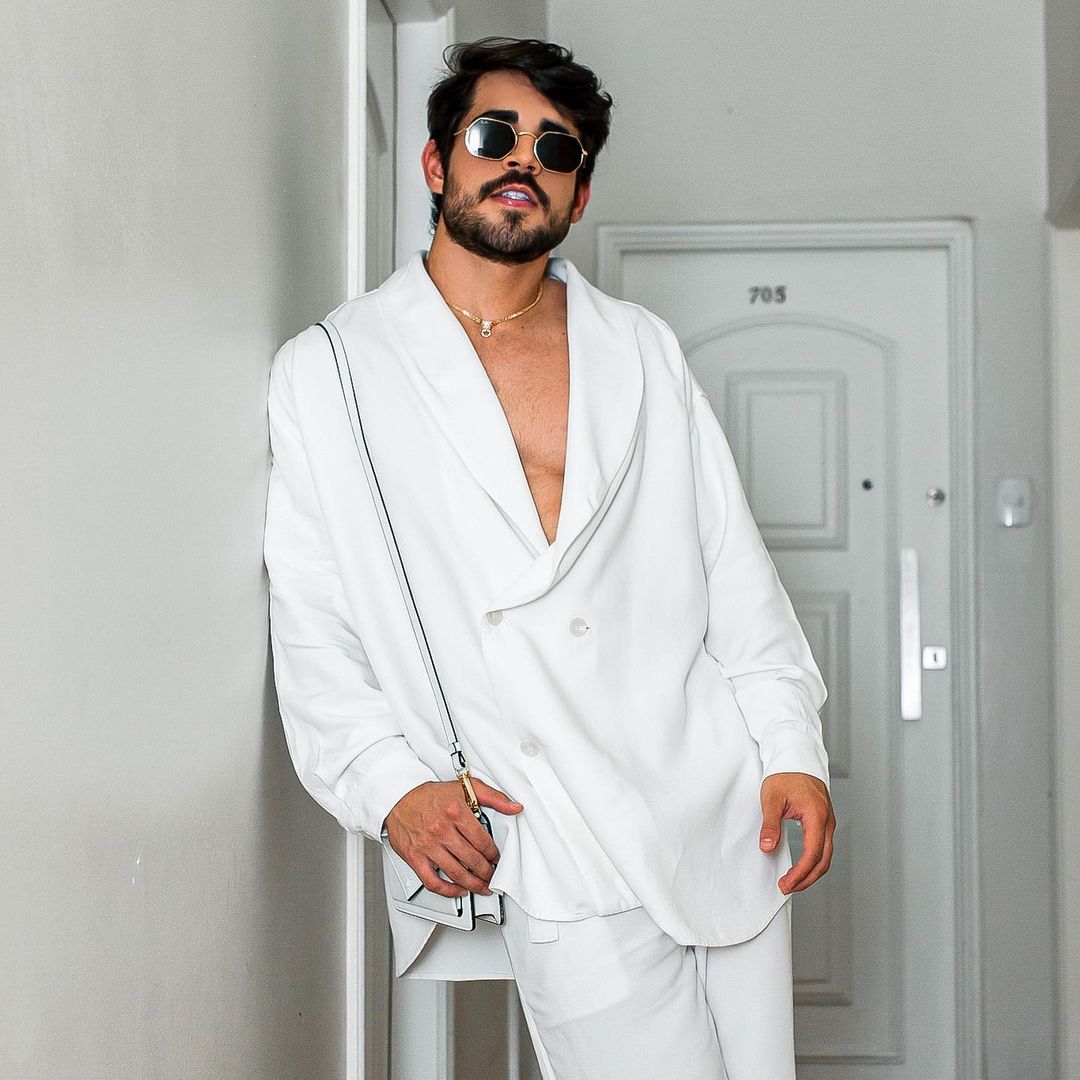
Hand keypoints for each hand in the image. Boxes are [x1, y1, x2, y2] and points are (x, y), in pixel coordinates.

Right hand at [384, 779, 523, 898]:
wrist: (398, 798)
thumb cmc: (429, 795)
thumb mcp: (464, 787)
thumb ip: (493, 797)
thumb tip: (514, 806)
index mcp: (456, 811)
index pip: (483, 841)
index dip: (494, 854)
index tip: (496, 858)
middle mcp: (441, 829)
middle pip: (472, 860)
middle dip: (487, 872)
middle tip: (492, 875)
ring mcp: (428, 845)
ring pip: (456, 873)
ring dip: (473, 884)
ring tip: (482, 886)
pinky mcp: (415, 857)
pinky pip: (433, 882)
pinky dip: (448, 891)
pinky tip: (458, 890)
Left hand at [759, 772, 835, 894]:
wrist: (796, 758)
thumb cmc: (785, 775)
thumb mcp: (772, 799)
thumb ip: (771, 825)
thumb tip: (767, 847)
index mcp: (817, 817)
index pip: (812, 854)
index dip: (800, 873)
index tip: (785, 883)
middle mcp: (827, 821)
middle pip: (824, 861)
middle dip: (807, 879)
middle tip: (787, 888)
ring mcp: (828, 822)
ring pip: (826, 856)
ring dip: (811, 872)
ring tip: (793, 882)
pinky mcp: (824, 821)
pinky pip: (823, 847)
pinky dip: (814, 861)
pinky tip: (801, 867)